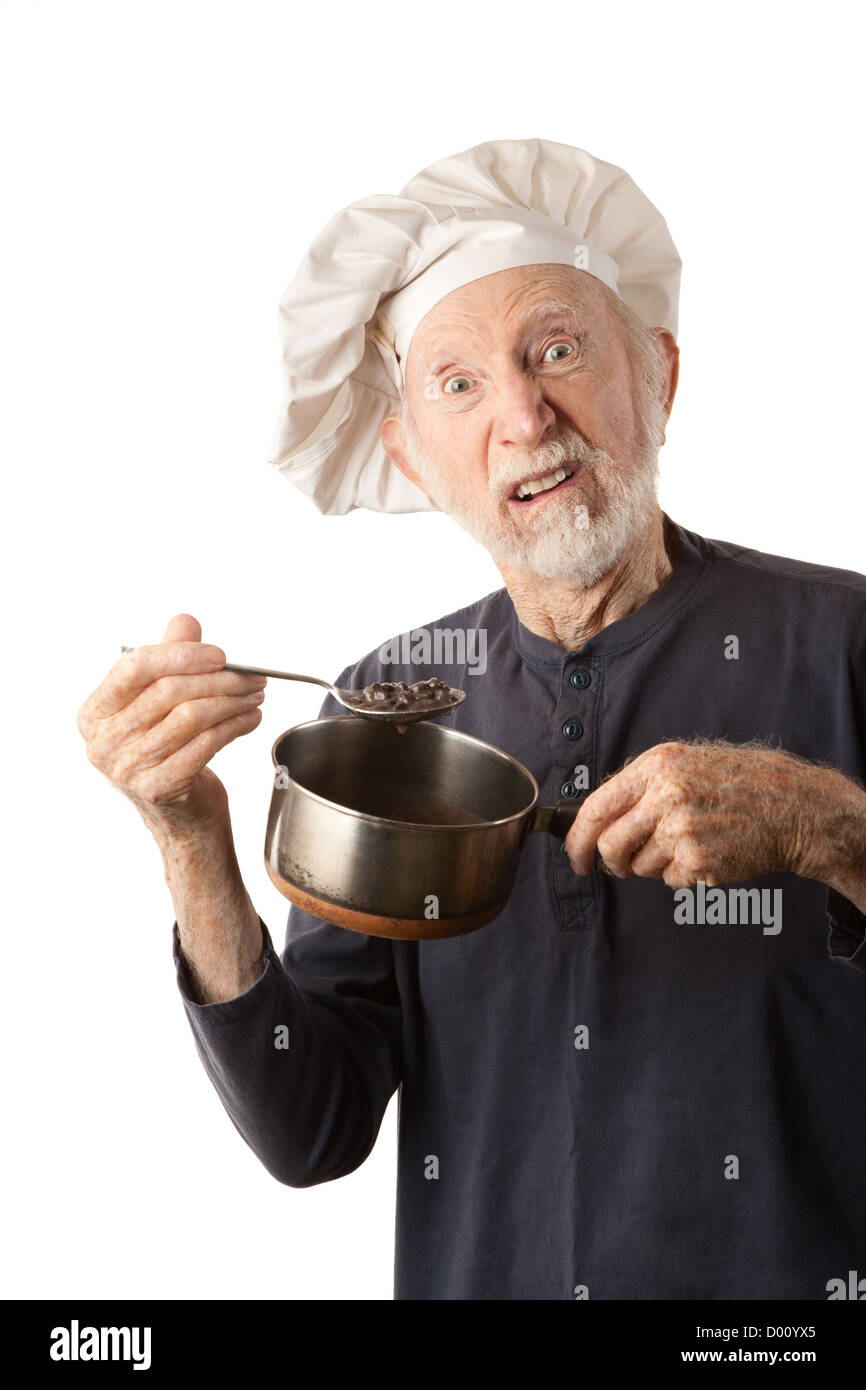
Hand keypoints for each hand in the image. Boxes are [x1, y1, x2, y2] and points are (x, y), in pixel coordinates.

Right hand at [76, 613, 267, 839]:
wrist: (180, 812)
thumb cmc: (169, 750)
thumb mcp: (163, 701)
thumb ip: (169, 658)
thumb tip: (184, 622)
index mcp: (95, 712)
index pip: (134, 669)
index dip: (180, 655)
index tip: (220, 655)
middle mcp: (103, 742)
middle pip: (168, 692)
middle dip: (219, 680)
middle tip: (252, 677)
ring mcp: (127, 769)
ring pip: (191, 717)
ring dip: (232, 702)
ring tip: (254, 696)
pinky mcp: (157, 788)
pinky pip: (205, 745)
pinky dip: (235, 727)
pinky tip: (250, 719)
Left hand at [565, 739, 816, 887]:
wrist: (790, 805)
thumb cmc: (737, 785)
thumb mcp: (684, 766)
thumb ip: (640, 789)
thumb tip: (596, 823)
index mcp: (656, 766)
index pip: (595, 807)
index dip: (577, 839)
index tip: (575, 856)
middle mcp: (664, 794)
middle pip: (609, 845)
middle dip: (612, 863)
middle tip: (623, 866)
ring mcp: (681, 828)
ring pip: (640, 867)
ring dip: (657, 865)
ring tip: (689, 843)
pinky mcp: (698, 859)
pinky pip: (670, 880)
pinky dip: (684, 875)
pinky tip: (708, 853)